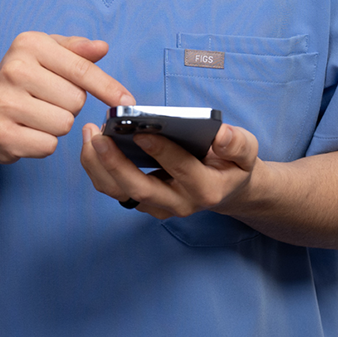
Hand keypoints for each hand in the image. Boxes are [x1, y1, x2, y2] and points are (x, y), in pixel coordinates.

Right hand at [0, 32, 134, 164]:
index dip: (108, 87)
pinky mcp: (0, 134)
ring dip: (58, 124)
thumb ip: (77, 50)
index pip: (81, 69)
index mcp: (29, 44)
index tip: (127, 101)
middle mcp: (13, 69)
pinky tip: (28, 131)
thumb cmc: (24, 79)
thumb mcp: (49, 54)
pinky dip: (44, 143)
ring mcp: (3, 103)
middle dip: (70, 105)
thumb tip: (102, 47)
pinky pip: (48, 145)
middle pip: (76, 101)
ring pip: (64, 124)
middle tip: (49, 99)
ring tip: (38, 115)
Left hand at [80, 122, 258, 218]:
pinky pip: (114, 189)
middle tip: (99, 135)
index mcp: (205, 189)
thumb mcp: (247, 152)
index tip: (141, 131)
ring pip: (120, 192)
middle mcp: (178, 203)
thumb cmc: (233, 165)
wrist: (227, 189)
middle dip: (116, 163)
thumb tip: (220, 135)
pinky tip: (93, 141)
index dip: (161, 151)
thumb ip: (237, 144)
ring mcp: (158, 206)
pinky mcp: (142, 201)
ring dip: (99, 166)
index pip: (180, 169)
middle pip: (140, 189)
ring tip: (90, 134)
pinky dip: (99, 167)